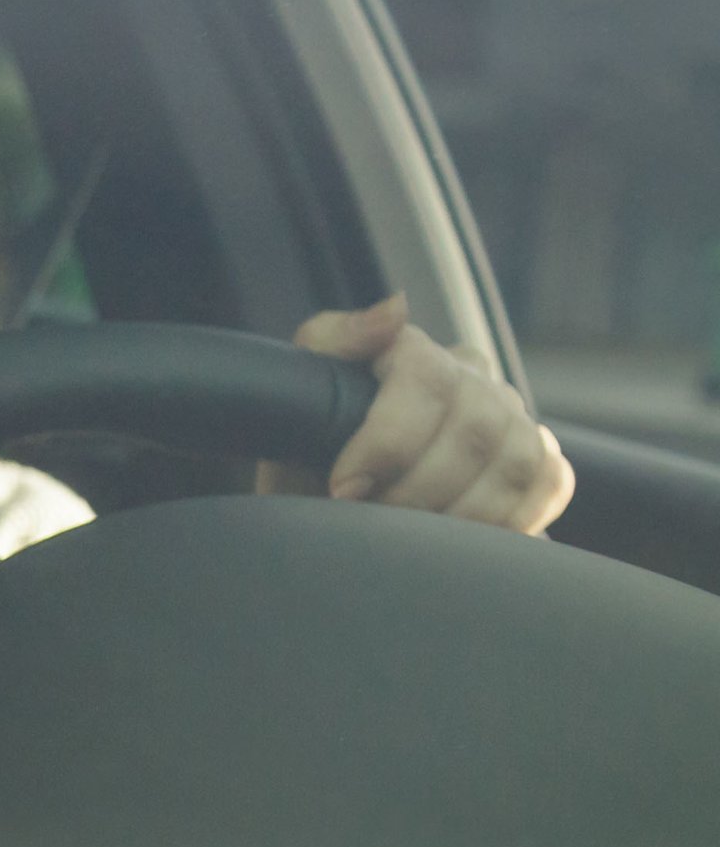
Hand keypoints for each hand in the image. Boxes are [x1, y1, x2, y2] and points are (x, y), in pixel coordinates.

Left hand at [284, 295, 573, 533]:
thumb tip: (396, 310)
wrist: (327, 508)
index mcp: (414, 354)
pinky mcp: (537, 461)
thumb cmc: (308, 456)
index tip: (345, 489)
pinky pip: (550, 484)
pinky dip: (512, 518)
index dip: (387, 441)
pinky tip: (464, 536)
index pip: (428, 377)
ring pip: (518, 462)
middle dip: (418, 490)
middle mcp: (472, 379)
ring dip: (461, 513)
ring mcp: (511, 419)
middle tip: (377, 520)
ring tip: (413, 537)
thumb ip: (334, 342)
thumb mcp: (297, 400)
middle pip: (475, 430)